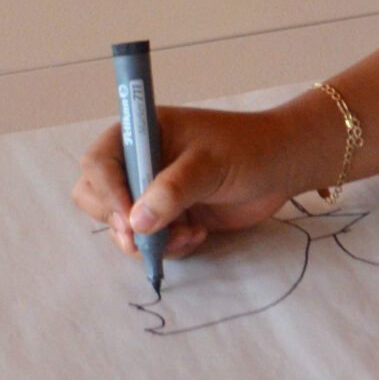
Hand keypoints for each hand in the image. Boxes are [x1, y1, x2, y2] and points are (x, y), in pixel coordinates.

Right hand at [73, 103, 317, 260]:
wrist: (283, 166)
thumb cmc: (248, 149)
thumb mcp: (210, 164)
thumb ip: (173, 190)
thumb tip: (136, 222)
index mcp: (142, 132)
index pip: (99, 161)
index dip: (107, 192)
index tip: (130, 219)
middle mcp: (140, 161)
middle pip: (95, 195)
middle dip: (119, 222)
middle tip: (145, 239)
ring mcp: (152, 190)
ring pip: (121, 225)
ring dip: (148, 240)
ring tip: (188, 234)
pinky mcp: (168, 216)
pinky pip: (149, 241)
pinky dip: (168, 247)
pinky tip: (198, 235)